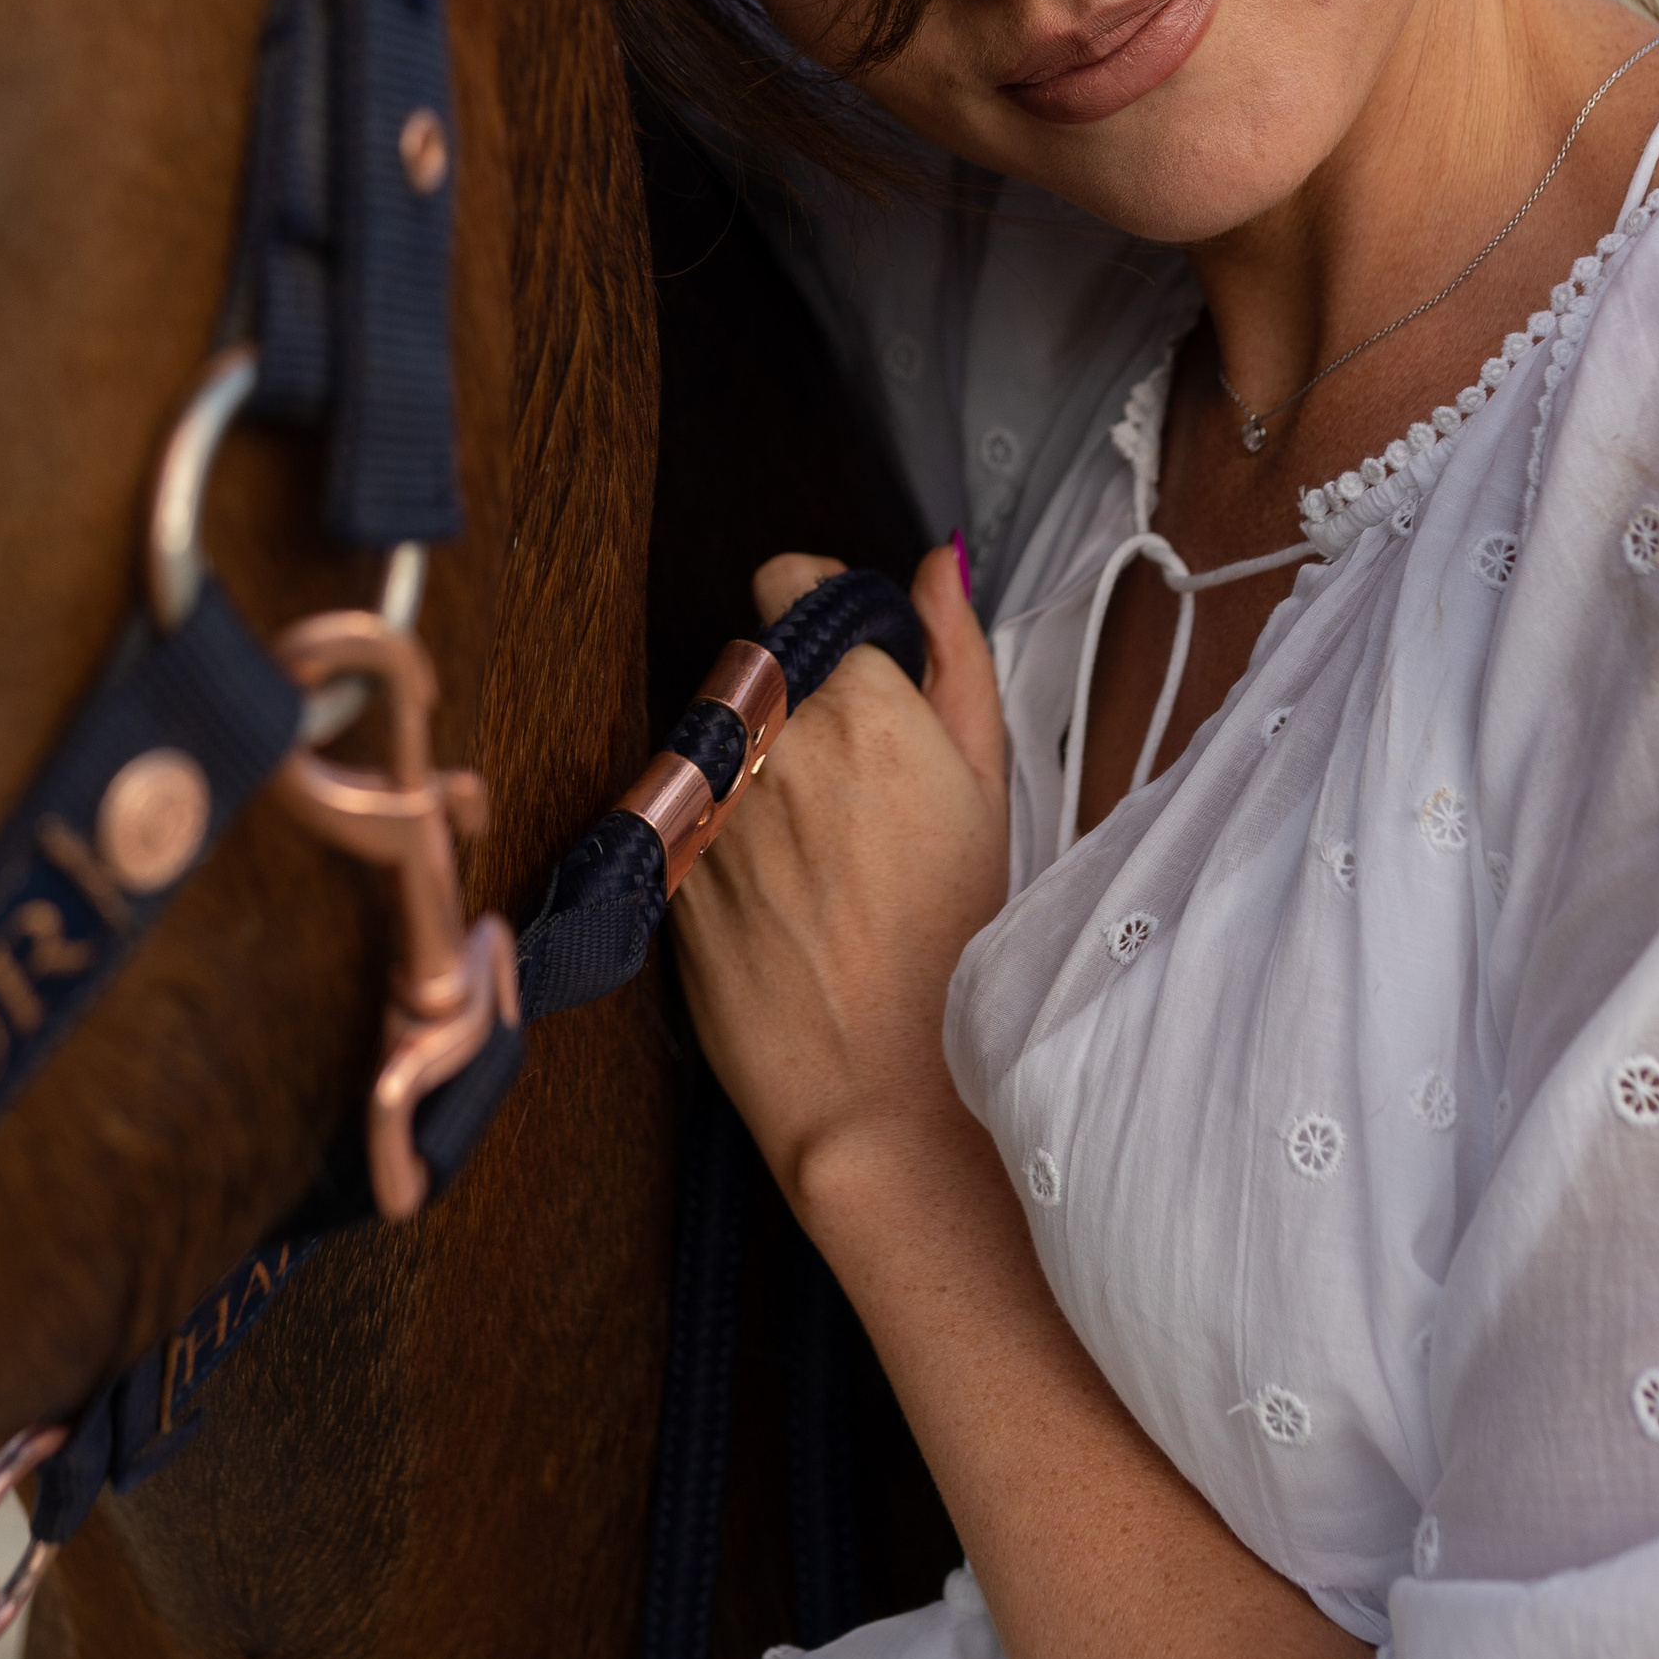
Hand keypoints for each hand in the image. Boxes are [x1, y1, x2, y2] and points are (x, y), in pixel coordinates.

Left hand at [670, 545, 1010, 1225]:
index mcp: (854, 703)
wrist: (882, 1094)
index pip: (788, 581)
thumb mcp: (992, 788)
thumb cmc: (957, 948)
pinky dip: (718, 830)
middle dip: (789, 698)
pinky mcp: (666, 864)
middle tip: (850, 787)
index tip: (848, 666)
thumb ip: (956, 658)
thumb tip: (934, 564)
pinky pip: (684, 808)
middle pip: (749, 661)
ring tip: (815, 854)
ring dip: (748, 763)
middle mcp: (765, 739)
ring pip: (710, 735)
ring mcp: (705, 802)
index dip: (820, 617)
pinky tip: (777, 895)